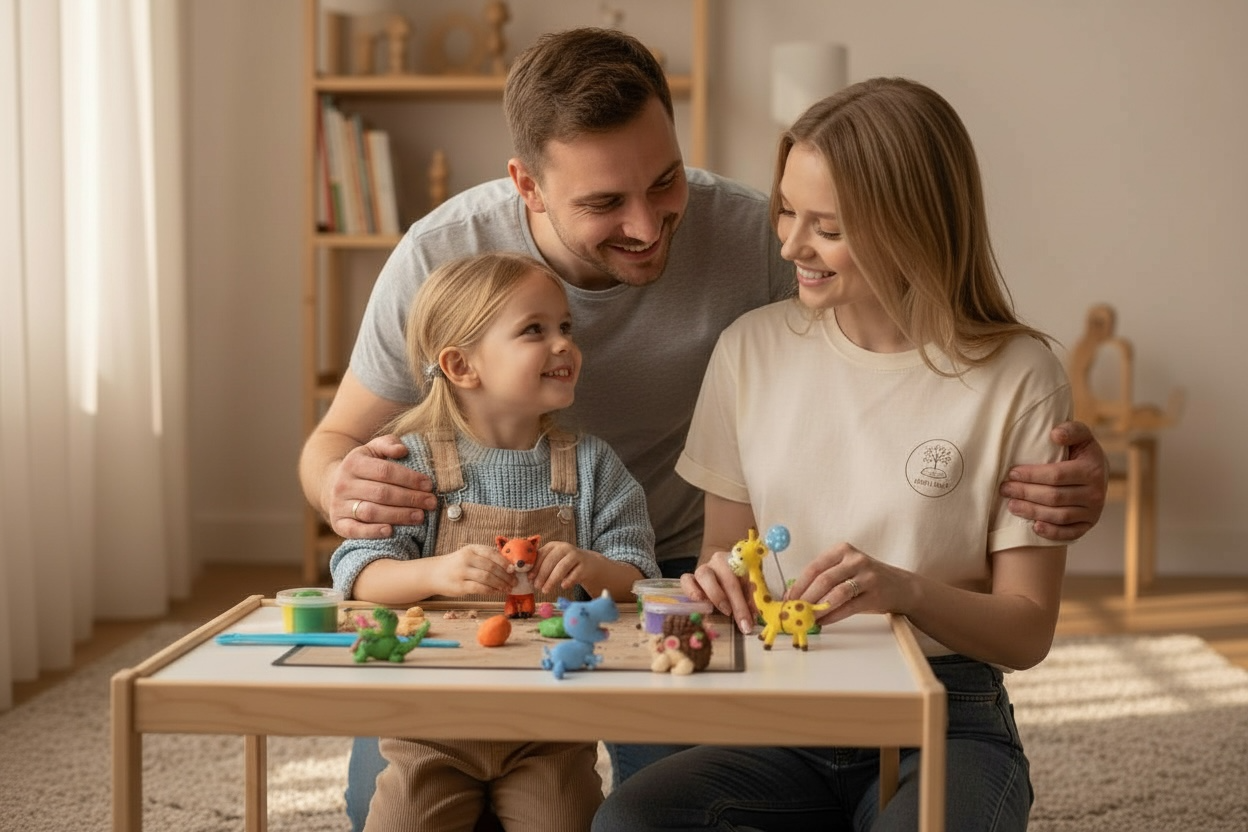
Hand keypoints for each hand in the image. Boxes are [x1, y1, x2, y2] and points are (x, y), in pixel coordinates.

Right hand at [326, 435, 437, 538]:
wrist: (332, 485)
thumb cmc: (364, 467)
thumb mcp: (373, 450)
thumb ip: (388, 444)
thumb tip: (402, 450)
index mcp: (353, 463)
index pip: (385, 471)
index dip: (409, 478)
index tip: (429, 485)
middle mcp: (343, 484)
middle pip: (381, 493)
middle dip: (410, 498)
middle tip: (431, 503)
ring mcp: (338, 505)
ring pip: (371, 512)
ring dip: (398, 515)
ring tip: (420, 516)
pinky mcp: (338, 524)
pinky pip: (355, 530)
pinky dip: (373, 532)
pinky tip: (391, 531)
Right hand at [429, 544, 515, 596]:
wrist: (433, 573)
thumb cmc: (456, 565)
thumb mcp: (469, 555)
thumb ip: (485, 557)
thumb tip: (508, 566)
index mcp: (471, 549)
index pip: (492, 554)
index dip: (505, 562)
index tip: (514, 570)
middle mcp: (466, 558)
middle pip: (492, 567)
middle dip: (506, 575)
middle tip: (514, 582)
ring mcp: (462, 572)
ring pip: (487, 578)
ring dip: (500, 584)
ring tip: (508, 588)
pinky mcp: (459, 586)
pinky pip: (479, 588)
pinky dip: (490, 590)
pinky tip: (496, 592)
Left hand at [532, 541, 602, 593]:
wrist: (588, 564)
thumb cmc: (565, 564)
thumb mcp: (553, 561)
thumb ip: (541, 566)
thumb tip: (529, 578)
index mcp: (553, 546)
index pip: (542, 554)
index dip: (535, 567)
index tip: (529, 578)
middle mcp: (564, 548)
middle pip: (551, 561)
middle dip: (542, 575)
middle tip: (537, 587)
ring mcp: (576, 556)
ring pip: (562, 567)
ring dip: (552, 580)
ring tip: (545, 590)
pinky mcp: (584, 565)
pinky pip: (575, 574)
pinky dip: (568, 580)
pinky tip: (563, 586)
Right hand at [681, 551, 755, 634]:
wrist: (722, 572)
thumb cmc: (740, 583)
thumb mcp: (750, 590)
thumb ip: (752, 600)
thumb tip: (754, 617)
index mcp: (740, 561)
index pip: (747, 576)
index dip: (751, 600)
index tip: (751, 622)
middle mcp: (720, 561)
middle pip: (728, 579)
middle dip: (737, 604)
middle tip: (742, 623)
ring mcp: (704, 568)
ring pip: (705, 575)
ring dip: (715, 595)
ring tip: (723, 611)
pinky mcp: (691, 577)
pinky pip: (686, 580)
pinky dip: (691, 590)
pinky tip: (699, 601)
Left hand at [784, 542, 914, 624]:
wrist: (902, 587)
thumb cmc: (867, 579)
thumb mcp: (846, 570)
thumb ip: (824, 578)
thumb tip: (795, 596)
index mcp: (842, 550)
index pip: (814, 567)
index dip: (798, 584)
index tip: (787, 599)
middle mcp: (855, 560)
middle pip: (823, 579)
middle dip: (805, 598)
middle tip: (794, 611)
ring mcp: (867, 576)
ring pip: (836, 593)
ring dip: (818, 608)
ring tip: (807, 618)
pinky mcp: (875, 594)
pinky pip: (849, 607)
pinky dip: (833, 616)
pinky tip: (823, 622)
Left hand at [1000, 420, 1107, 541]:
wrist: (1098, 472)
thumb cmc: (1080, 452)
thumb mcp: (1081, 436)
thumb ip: (1071, 430)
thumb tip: (1054, 435)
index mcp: (1092, 469)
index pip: (1057, 475)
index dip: (1032, 476)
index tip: (1011, 473)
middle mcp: (1096, 493)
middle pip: (1054, 497)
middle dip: (1026, 493)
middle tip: (1004, 489)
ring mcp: (1093, 512)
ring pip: (1059, 516)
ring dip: (1032, 512)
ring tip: (1011, 505)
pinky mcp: (1089, 525)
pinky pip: (1070, 533)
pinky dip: (1052, 532)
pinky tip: (1034, 527)